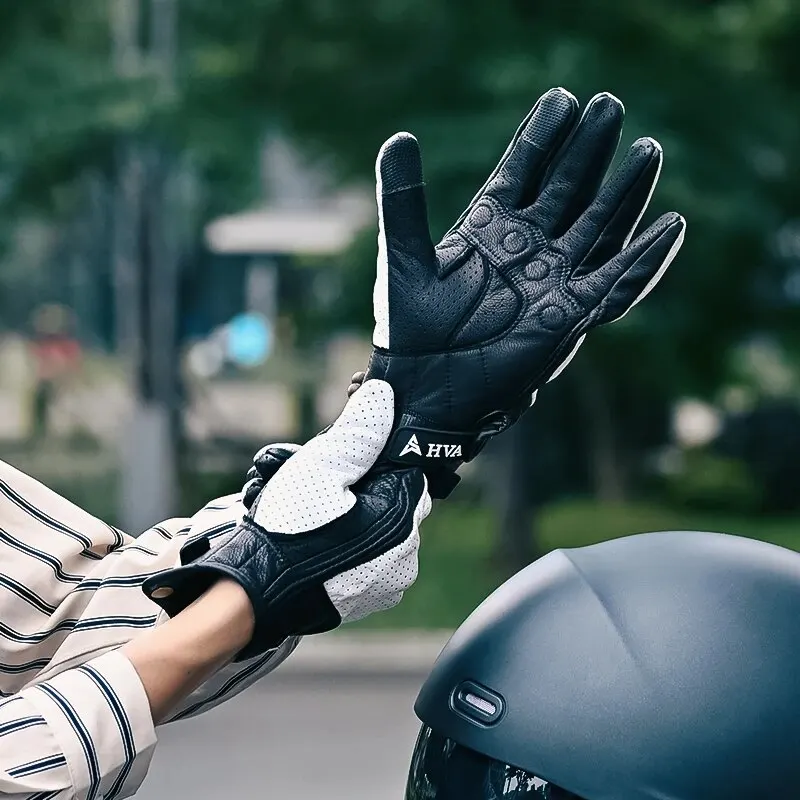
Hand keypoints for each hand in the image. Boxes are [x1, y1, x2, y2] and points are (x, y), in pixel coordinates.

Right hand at [142, 380, 430, 659]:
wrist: (254, 593)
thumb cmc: (287, 529)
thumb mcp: (320, 465)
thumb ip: (358, 430)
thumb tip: (383, 395)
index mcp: (400, 519)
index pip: (405, 471)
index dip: (372, 460)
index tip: (340, 463)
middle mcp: (405, 555)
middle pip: (390, 500)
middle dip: (360, 488)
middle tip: (320, 488)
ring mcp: (388, 583)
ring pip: (378, 530)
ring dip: (353, 516)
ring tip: (311, 515)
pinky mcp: (367, 598)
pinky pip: (367, 559)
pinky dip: (347, 546)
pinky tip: (315, 541)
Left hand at [364, 88, 684, 497]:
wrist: (428, 390)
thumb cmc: (411, 330)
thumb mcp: (404, 258)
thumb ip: (404, 201)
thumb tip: (398, 137)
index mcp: (487, 228)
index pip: (522, 171)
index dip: (542, 137)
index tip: (562, 98)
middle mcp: (526, 248)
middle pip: (566, 189)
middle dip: (587, 151)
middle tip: (609, 105)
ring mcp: (551, 279)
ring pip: (596, 226)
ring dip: (623, 192)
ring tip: (647, 150)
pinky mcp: (569, 315)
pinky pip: (614, 283)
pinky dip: (642, 259)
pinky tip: (670, 226)